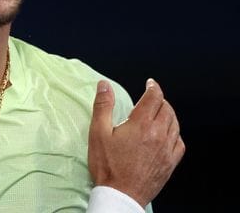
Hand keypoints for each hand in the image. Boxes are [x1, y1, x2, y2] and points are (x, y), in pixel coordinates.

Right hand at [88, 78, 184, 206]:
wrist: (120, 194)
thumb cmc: (107, 165)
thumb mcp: (98, 133)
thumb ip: (103, 106)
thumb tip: (104, 85)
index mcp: (141, 124)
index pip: (154, 97)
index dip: (153, 86)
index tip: (150, 83)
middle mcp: (158, 134)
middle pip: (167, 109)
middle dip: (160, 100)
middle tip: (151, 98)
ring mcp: (166, 150)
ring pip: (175, 124)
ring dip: (168, 114)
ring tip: (159, 113)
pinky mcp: (170, 163)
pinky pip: (179, 142)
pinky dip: (174, 133)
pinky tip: (167, 135)